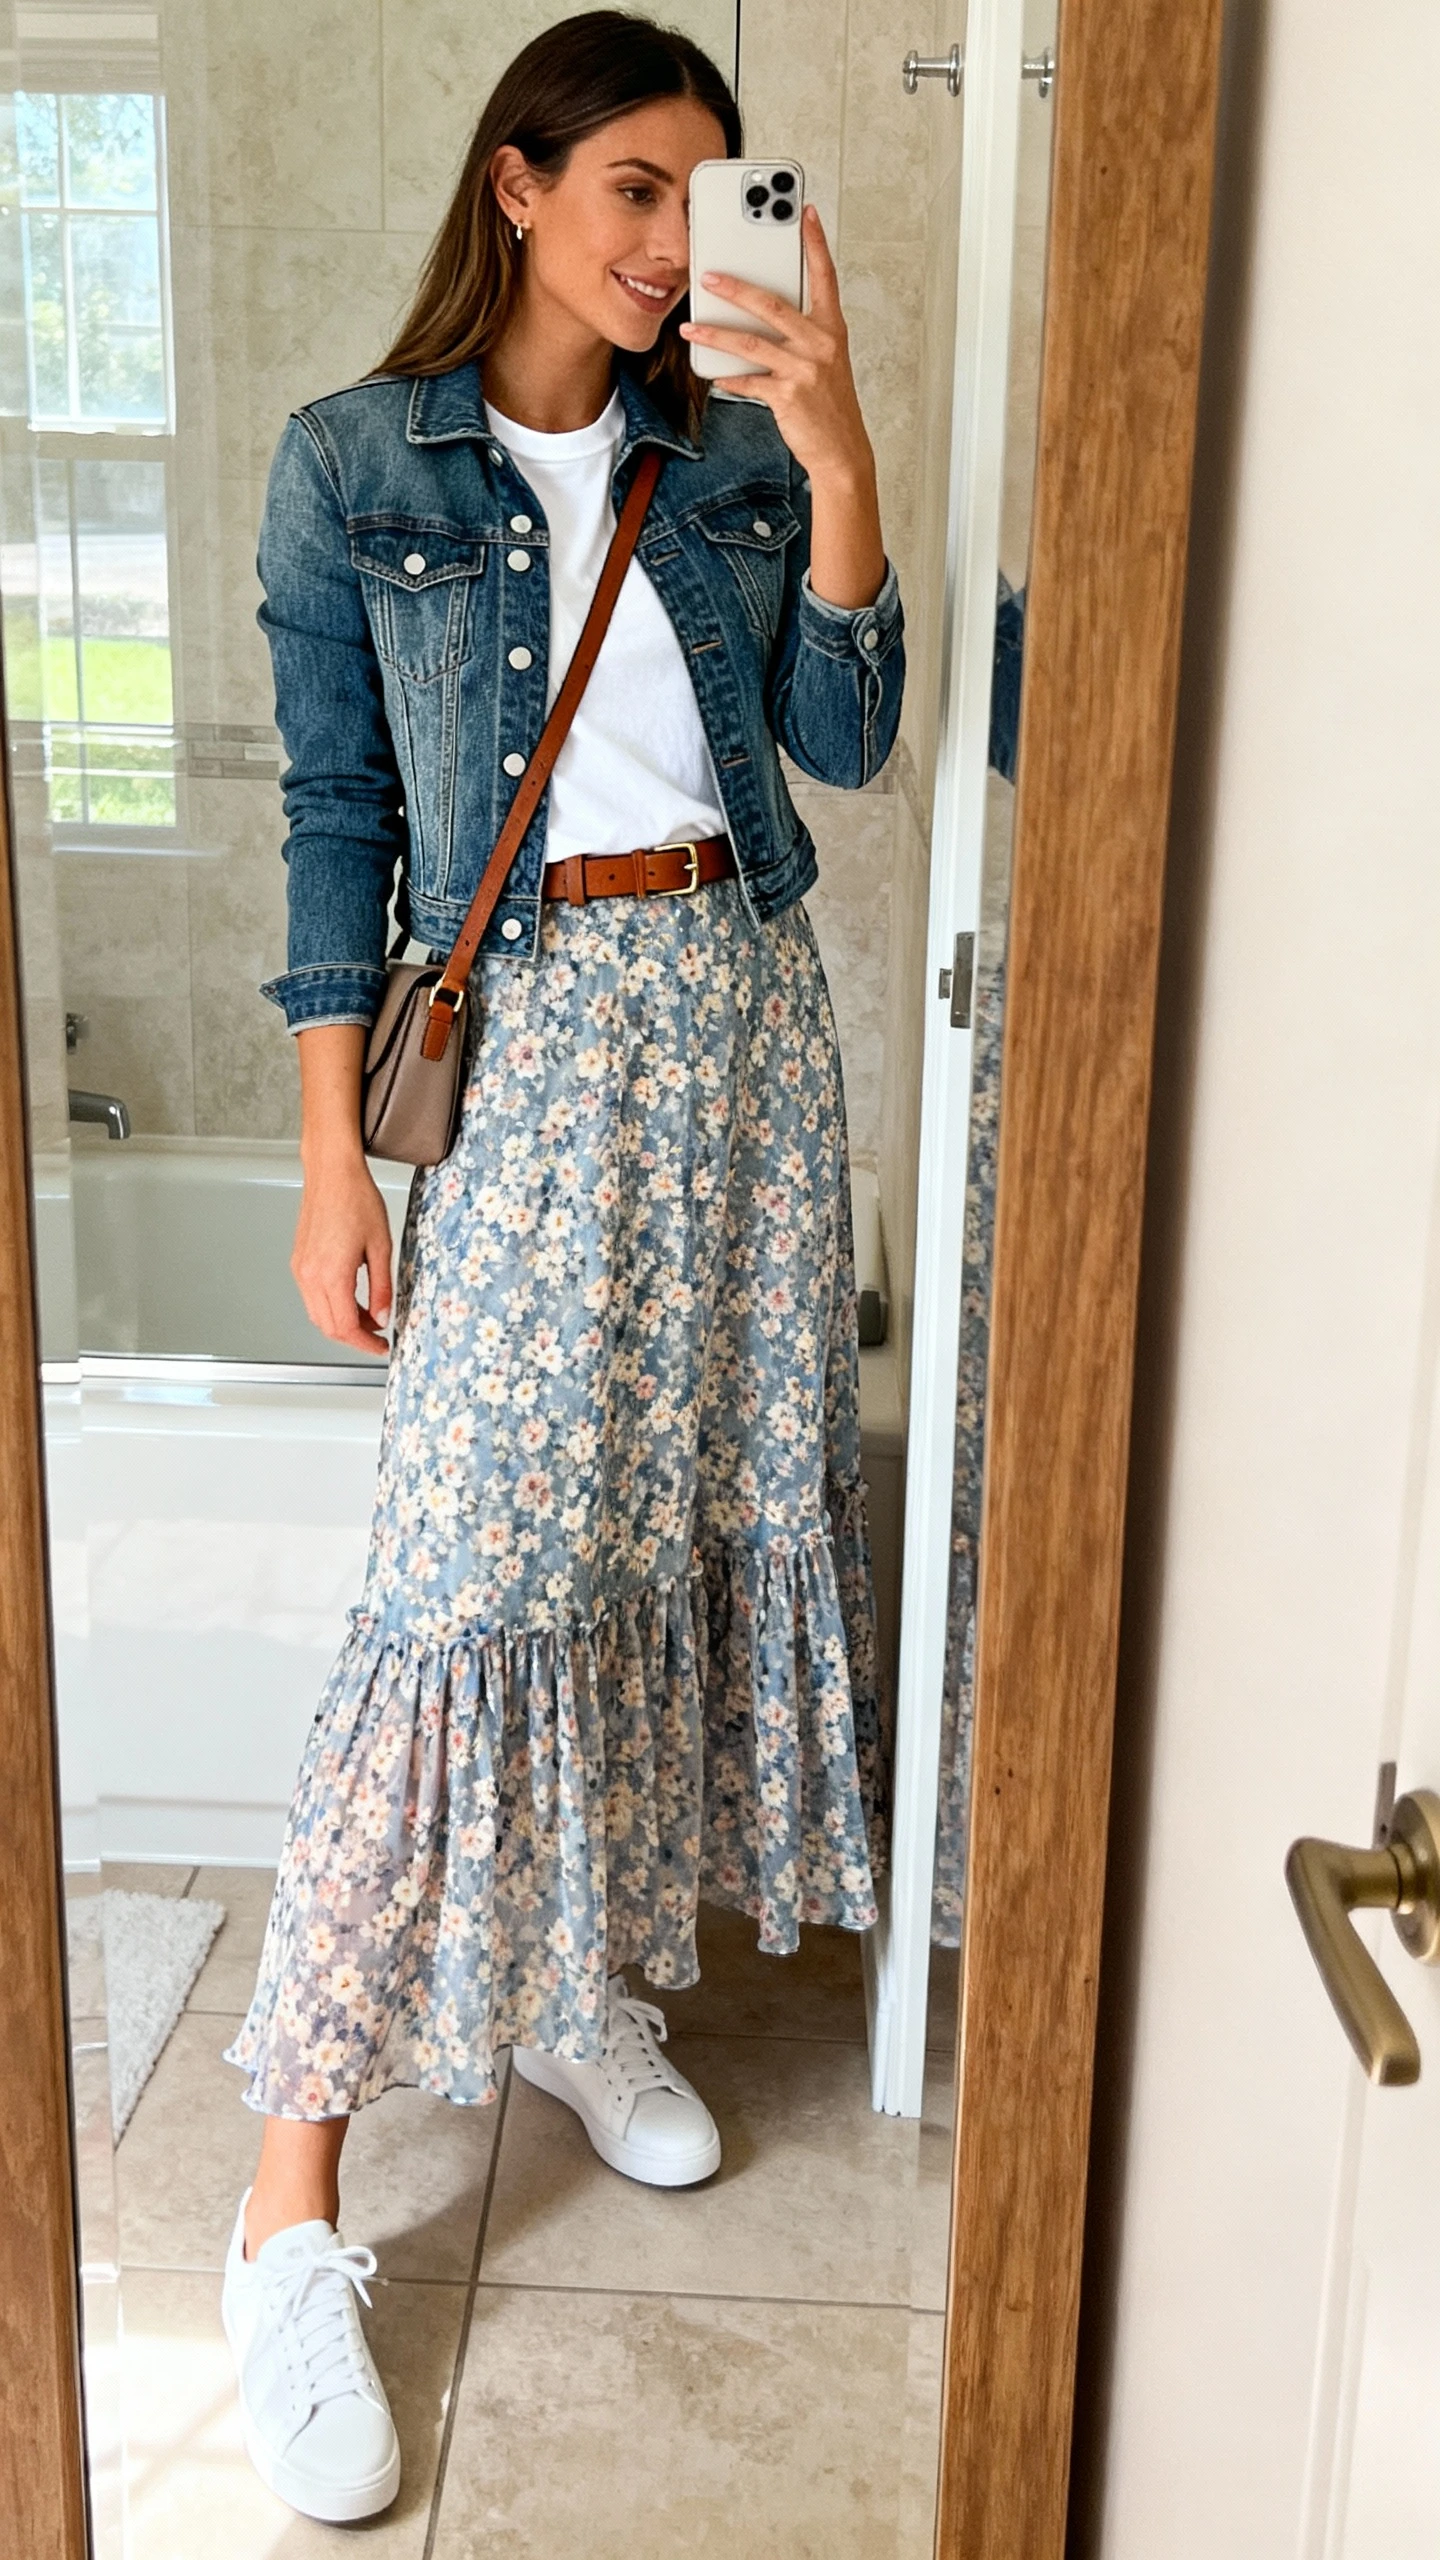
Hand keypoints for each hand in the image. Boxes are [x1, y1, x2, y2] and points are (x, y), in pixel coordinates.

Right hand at [291, 1156, 393, 1355]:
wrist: (332, 1173)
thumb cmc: (356, 1199)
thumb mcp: (382, 1247)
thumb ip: (382, 1288)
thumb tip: (383, 1316)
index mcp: (332, 1274)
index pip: (345, 1327)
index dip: (365, 1344)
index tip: (381, 1347)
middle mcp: (310, 1275)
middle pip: (328, 1327)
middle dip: (354, 1337)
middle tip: (378, 1335)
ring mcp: (300, 1269)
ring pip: (318, 1315)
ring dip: (342, 1322)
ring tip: (369, 1315)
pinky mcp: (298, 1261)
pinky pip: (312, 1297)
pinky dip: (331, 1306)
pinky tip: (351, 1298)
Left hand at [680, 203, 886, 609]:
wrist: (842, 451)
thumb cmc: (829, 405)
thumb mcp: (825, 362)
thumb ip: (799, 335)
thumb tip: (757, 318)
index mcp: (832, 329)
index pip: (825, 276)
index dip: (815, 243)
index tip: (804, 211)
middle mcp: (820, 345)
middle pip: (773, 305)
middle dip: (738, 286)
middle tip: (710, 273)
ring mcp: (805, 371)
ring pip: (752, 343)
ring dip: (717, 332)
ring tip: (691, 324)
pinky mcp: (788, 397)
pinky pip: (749, 382)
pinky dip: (728, 377)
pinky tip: (710, 371)